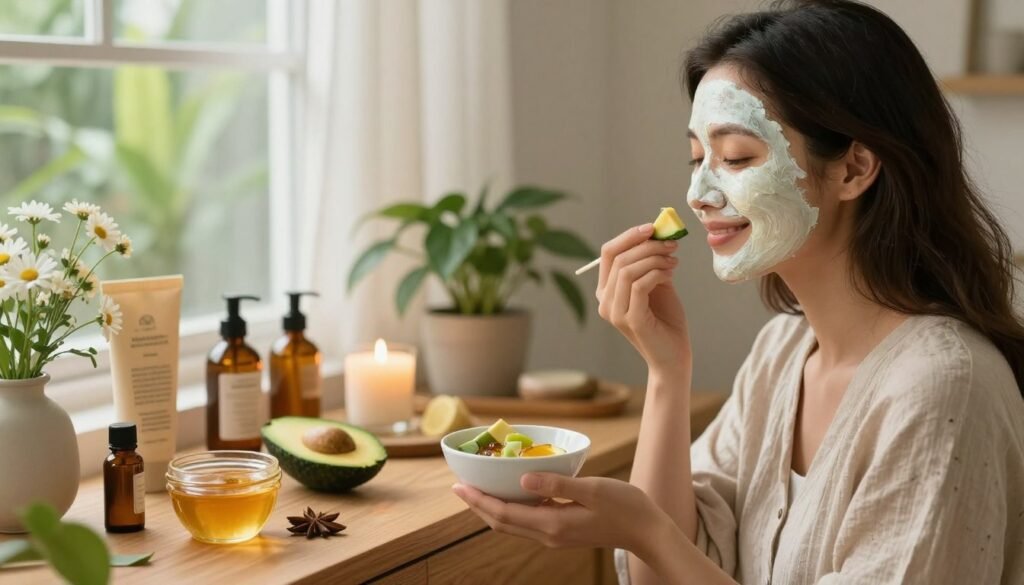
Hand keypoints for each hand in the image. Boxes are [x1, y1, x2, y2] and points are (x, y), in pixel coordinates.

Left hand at [451, 473, 659, 552]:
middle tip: (459, 486)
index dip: (478, 500)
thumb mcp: (592, 489)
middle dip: (478, 505)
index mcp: (552, 524)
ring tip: (477, 489)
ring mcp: (555, 535)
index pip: (504, 514)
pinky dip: (511, 509)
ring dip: (492, 508)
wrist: (646, 530)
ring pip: (512, 524)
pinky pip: (526, 522)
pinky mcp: (562, 531)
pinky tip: (511, 493)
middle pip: (501, 523)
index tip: (459, 486)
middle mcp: (548, 534)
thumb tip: (522, 478)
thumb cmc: (624, 507)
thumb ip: (557, 484)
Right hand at [597, 223, 689, 370]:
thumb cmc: (666, 320)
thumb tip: (657, 232)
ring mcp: (615, 312)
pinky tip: (671, 274)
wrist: (673, 356)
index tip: (653, 227)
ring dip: (654, 258)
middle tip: (671, 243)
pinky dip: (657, 272)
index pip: (608, 253)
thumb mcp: (657, 283)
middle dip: (647, 245)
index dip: (629, 236)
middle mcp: (604, 301)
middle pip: (618, 258)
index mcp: (607, 290)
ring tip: (674, 260)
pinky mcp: (630, 320)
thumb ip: (651, 262)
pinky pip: (639, 285)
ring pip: (627, 270)